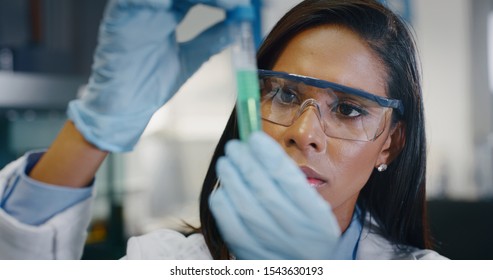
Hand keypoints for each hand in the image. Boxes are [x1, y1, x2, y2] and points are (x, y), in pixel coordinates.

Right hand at [68, 0, 249, 151]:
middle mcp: (150, 6)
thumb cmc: (147, 85)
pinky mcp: (121, 17)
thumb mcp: (189, 59)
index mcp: (164, 12)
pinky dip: (165, 0)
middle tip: (240, 4)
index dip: (221, 0)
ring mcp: (136, 9)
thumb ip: (210, 40)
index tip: (244, 6)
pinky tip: (197, 3)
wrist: (122, 109)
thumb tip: (236, 28)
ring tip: (230, 5)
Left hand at [209, 132, 340, 258]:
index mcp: (317, 218)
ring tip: (226, 162)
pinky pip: (230, 226)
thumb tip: (260, 150)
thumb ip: (293, 185)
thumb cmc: (308, 235)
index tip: (255, 137)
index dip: (269, 154)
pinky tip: (224, 190)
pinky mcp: (250, 254)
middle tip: (235, 146)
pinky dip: (223, 204)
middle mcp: (295, 233)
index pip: (289, 179)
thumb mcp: (317, 212)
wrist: (305, 273)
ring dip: (232, 179)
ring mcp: (272, 246)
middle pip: (264, 190)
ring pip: (245, 206)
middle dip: (246, 163)